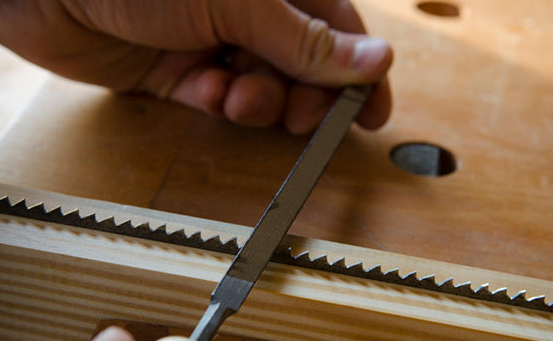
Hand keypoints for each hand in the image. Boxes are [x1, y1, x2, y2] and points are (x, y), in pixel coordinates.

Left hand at [0, 0, 392, 133]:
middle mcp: (247, 10)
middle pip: (301, 65)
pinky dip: (218, 102)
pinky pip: (217, 98)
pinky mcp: (179, 70)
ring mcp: (212, 39)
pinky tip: (206, 91)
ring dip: (258, 102)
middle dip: (303, 95)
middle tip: (300, 117)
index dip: (357, 74)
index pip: (335, 29)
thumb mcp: (237, 2)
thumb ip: (304, 38)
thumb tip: (373, 61)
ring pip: (261, 86)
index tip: (370, 115)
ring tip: (239, 97)